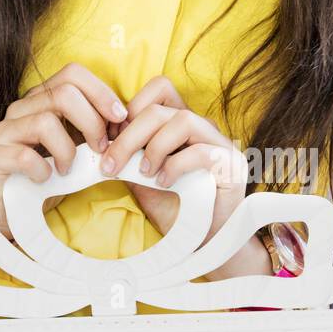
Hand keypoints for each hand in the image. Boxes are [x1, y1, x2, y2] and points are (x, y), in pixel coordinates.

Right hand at [0, 62, 126, 239]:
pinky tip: (46, 179)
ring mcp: (4, 131)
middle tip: (100, 149)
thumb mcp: (77, 150)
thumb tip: (124, 123)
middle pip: (63, 93)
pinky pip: (24, 156)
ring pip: (45, 122)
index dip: (101, 92)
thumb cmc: (47, 178)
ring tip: (69, 170)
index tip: (120, 118)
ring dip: (68, 151)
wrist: (10, 212)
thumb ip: (94, 133)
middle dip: (92, 121)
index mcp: (41, 100)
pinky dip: (43, 170)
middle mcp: (20, 109)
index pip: (72, 74)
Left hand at [101, 76, 250, 263]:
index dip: (129, 109)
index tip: (108, 140)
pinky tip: (164, 182)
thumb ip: (128, 158)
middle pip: (161, 109)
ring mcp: (219, 143)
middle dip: (129, 136)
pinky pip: (201, 151)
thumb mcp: (142, 180)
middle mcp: (201, 127)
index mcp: (180, 124)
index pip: (158, 90)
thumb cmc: (174, 208)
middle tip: (110, 165)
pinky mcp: (232, 165)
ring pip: (183, 120)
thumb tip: (101, 144)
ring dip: (154, 146)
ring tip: (144, 173)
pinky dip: (175, 165)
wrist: (203, 242)